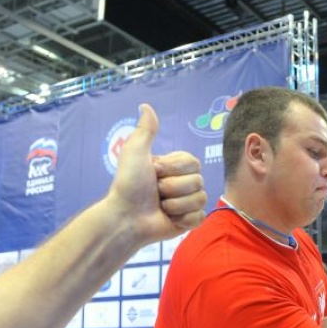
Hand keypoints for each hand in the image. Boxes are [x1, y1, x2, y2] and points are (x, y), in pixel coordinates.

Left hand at [106, 104, 206, 245]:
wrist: (126, 217)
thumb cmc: (129, 184)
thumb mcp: (135, 152)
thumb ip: (145, 130)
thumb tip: (146, 105)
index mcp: (174, 167)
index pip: (194, 162)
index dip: (174, 168)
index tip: (154, 172)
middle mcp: (183, 183)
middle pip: (198, 181)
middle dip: (173, 188)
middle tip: (156, 192)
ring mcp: (188, 203)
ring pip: (200, 199)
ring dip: (176, 205)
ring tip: (160, 207)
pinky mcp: (190, 222)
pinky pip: (199, 217)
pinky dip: (183, 219)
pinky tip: (169, 219)